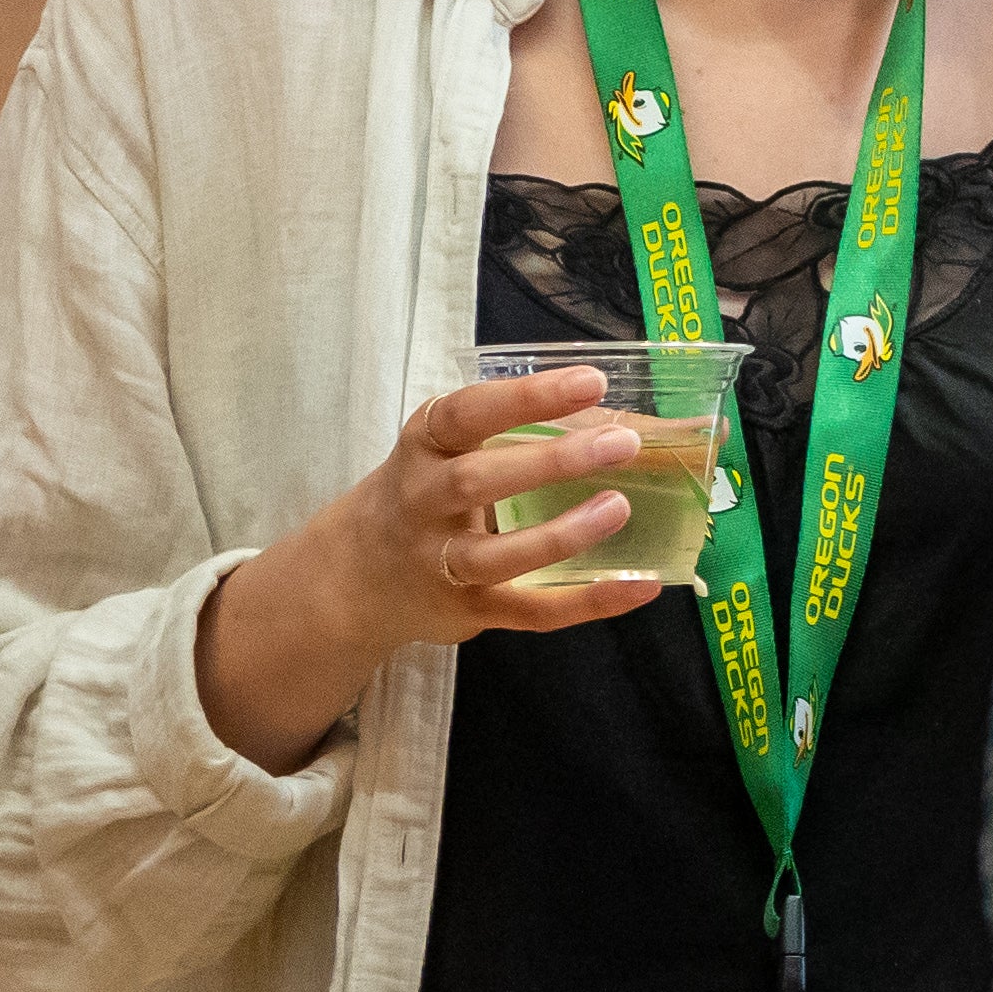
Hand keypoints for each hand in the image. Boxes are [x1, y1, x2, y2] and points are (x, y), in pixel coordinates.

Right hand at [195, 367, 672, 770]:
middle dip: (551, 461)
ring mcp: (442, 562)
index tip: (592, 381)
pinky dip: (588, 602)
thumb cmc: (424, 494)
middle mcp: (424, 502)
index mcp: (425, 447)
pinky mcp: (468, 610)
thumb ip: (520, 431)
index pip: (468, 413)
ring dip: (563, 534)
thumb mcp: (448, 451)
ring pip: (499, 554)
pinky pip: (531, 610)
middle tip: (621, 443)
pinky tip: (640, 587)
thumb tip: (636, 418)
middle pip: (478, 481)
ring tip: (619, 506)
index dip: (529, 396)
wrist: (352, 577)